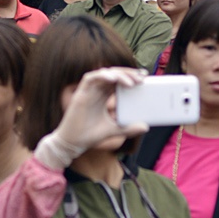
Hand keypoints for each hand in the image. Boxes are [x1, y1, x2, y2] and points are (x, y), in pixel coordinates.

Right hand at [34, 67, 149, 168]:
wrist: (72, 144)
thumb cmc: (89, 135)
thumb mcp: (114, 130)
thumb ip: (129, 128)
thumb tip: (146, 127)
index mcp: (103, 96)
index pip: (118, 80)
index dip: (130, 76)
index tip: (144, 77)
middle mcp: (96, 91)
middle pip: (113, 74)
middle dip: (128, 73)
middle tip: (141, 78)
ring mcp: (88, 91)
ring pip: (104, 74)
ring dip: (118, 74)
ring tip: (131, 81)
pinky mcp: (80, 94)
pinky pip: (90, 79)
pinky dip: (102, 76)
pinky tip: (113, 79)